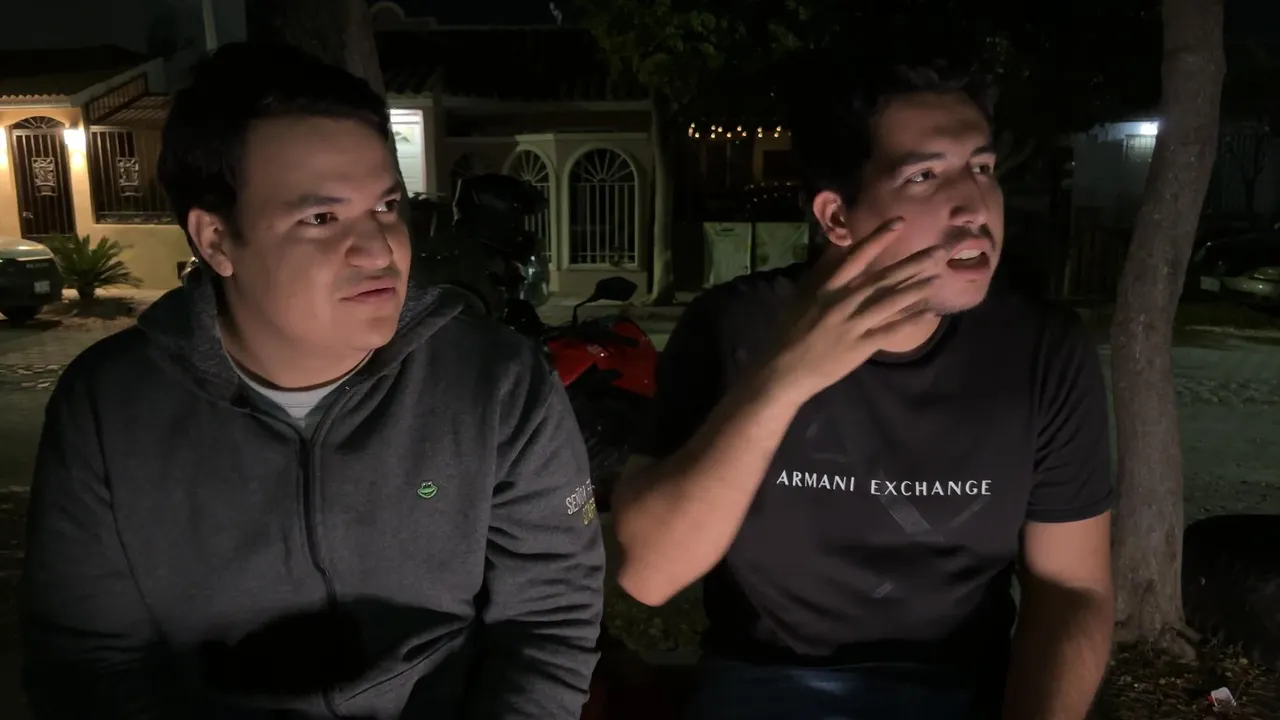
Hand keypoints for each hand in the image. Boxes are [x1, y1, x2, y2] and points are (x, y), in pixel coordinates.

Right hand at [764, 218, 948, 400]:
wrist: (785, 368)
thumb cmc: (790, 331)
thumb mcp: (800, 296)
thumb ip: (819, 273)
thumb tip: (834, 249)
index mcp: (827, 288)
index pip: (857, 257)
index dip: (878, 238)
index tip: (900, 222)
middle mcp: (843, 302)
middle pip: (883, 278)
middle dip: (912, 263)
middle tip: (938, 250)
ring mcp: (854, 324)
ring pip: (891, 302)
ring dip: (916, 288)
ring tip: (938, 276)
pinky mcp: (861, 345)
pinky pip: (891, 330)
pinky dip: (910, 321)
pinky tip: (928, 313)